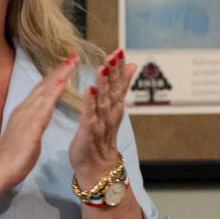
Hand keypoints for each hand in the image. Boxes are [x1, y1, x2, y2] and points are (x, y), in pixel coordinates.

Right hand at [0, 55, 79, 186]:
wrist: (0, 170)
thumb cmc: (14, 157)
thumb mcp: (27, 135)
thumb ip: (34, 124)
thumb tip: (39, 119)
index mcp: (24, 112)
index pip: (42, 90)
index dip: (54, 76)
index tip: (67, 65)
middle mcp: (24, 109)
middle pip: (44, 85)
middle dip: (59, 70)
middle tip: (74, 56)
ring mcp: (26, 116)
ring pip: (45, 90)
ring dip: (59, 75)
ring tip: (72, 63)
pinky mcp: (30, 126)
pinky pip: (44, 106)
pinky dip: (53, 93)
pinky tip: (62, 83)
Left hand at [69, 49, 136, 186]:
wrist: (97, 167)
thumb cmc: (102, 136)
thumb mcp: (113, 108)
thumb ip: (120, 86)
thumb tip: (131, 65)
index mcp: (114, 106)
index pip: (118, 83)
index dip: (119, 67)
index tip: (120, 51)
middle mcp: (110, 113)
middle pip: (113, 89)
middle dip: (114, 71)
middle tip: (114, 54)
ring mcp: (100, 122)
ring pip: (102, 100)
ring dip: (103, 84)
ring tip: (102, 68)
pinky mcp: (88, 131)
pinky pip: (89, 116)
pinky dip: (90, 103)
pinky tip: (89, 90)